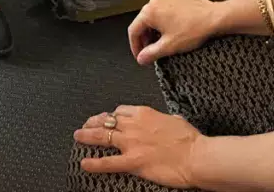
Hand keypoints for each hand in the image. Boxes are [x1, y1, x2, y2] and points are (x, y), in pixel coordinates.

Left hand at [75, 106, 201, 188]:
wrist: (196, 156)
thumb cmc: (190, 139)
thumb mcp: (175, 120)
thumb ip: (165, 119)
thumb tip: (167, 119)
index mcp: (144, 113)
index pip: (120, 111)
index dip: (111, 115)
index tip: (107, 118)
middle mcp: (134, 125)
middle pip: (107, 120)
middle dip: (93, 121)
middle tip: (86, 124)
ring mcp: (131, 143)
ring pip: (102, 136)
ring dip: (87, 136)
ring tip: (78, 136)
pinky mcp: (133, 161)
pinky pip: (109, 162)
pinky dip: (94, 163)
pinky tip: (84, 163)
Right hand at [128, 0, 222, 64]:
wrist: (215, 18)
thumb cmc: (194, 29)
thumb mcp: (169, 47)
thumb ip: (151, 54)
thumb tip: (142, 58)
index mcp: (150, 12)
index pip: (133, 31)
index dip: (135, 47)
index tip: (140, 56)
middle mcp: (156, 1)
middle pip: (143, 22)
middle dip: (146, 39)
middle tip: (151, 52)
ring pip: (156, 15)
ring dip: (156, 29)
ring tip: (164, 42)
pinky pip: (168, 10)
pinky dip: (167, 20)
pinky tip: (176, 30)